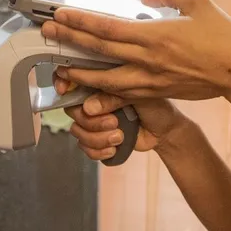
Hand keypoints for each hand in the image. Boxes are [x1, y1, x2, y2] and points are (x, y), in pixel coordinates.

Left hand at [39, 0, 230, 102]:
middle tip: (46, 32)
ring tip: (60, 67)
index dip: (80, 20)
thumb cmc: (224, 37)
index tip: (59, 14)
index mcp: (155, 34)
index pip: (108, 27)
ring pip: (105, 79)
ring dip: (80, 73)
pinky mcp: (157, 92)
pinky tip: (89, 95)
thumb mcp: (199, 3)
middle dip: (70, 40)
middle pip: (99, 50)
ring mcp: (151, 80)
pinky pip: (124, 95)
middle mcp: (148, 59)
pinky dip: (104, 95)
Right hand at [53, 76, 187, 160]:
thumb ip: (114, 97)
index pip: (74, 78)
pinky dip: (98, 151)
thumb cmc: (157, 107)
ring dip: (97, 138)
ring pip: (77, 131)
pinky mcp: (98, 139)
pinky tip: (114, 148)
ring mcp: (95, 121)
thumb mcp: (138, 96)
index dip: (63, 83)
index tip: (64, 90)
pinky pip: (85, 148)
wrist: (167, 132)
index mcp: (102, 83)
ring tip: (119, 137)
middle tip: (114, 122)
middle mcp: (94, 100)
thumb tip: (89, 107)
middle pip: (72, 110)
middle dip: (92, 121)